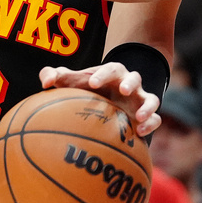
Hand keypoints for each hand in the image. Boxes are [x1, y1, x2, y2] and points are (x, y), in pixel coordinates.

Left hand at [40, 62, 161, 136]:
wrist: (104, 104)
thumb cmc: (84, 90)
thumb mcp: (69, 82)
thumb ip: (54, 76)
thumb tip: (45, 82)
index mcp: (112, 73)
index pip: (110, 69)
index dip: (103, 74)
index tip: (92, 83)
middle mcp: (129, 84)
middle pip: (135, 78)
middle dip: (130, 83)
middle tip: (123, 91)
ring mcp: (140, 100)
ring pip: (152, 99)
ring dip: (148, 106)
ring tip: (139, 116)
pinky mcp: (147, 117)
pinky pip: (156, 119)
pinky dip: (152, 124)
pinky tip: (141, 133)